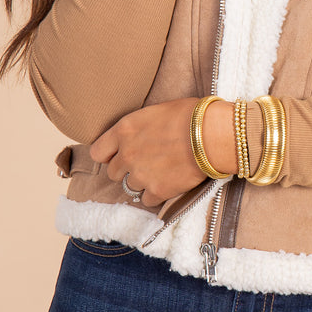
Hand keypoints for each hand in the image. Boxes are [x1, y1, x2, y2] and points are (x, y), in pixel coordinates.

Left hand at [89, 98, 236, 207]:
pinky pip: (148, 199)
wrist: (212, 134)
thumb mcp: (157, 112)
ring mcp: (141, 174)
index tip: (119, 155)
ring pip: (130, 188)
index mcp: (124, 130)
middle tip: (147, 163)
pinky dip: (157, 194)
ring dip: (143, 182)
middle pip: (114, 173)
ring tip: (162, 172)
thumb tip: (140, 135)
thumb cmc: (191, 115)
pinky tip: (170, 182)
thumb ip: (140, 127)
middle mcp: (127, 154)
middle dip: (127, 170)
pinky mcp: (158, 190)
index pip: (98, 152)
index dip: (109, 155)